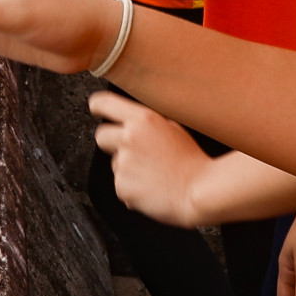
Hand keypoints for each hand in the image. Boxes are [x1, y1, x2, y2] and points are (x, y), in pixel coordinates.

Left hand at [90, 91, 210, 227]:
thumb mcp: (174, 128)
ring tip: (153, 175)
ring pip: (114, 164)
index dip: (98, 106)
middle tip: (133, 152)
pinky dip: (132, 189)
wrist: (199, 191)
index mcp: (143, 120)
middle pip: (101, 135)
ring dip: (127, 169)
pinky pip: (121, 185)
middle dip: (111, 143)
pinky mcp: (122, 187)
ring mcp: (124, 163)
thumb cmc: (192, 162)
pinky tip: (151, 188)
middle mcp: (129, 138)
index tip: (96, 108)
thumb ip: (147, 124)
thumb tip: (130, 123)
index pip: (105, 104)